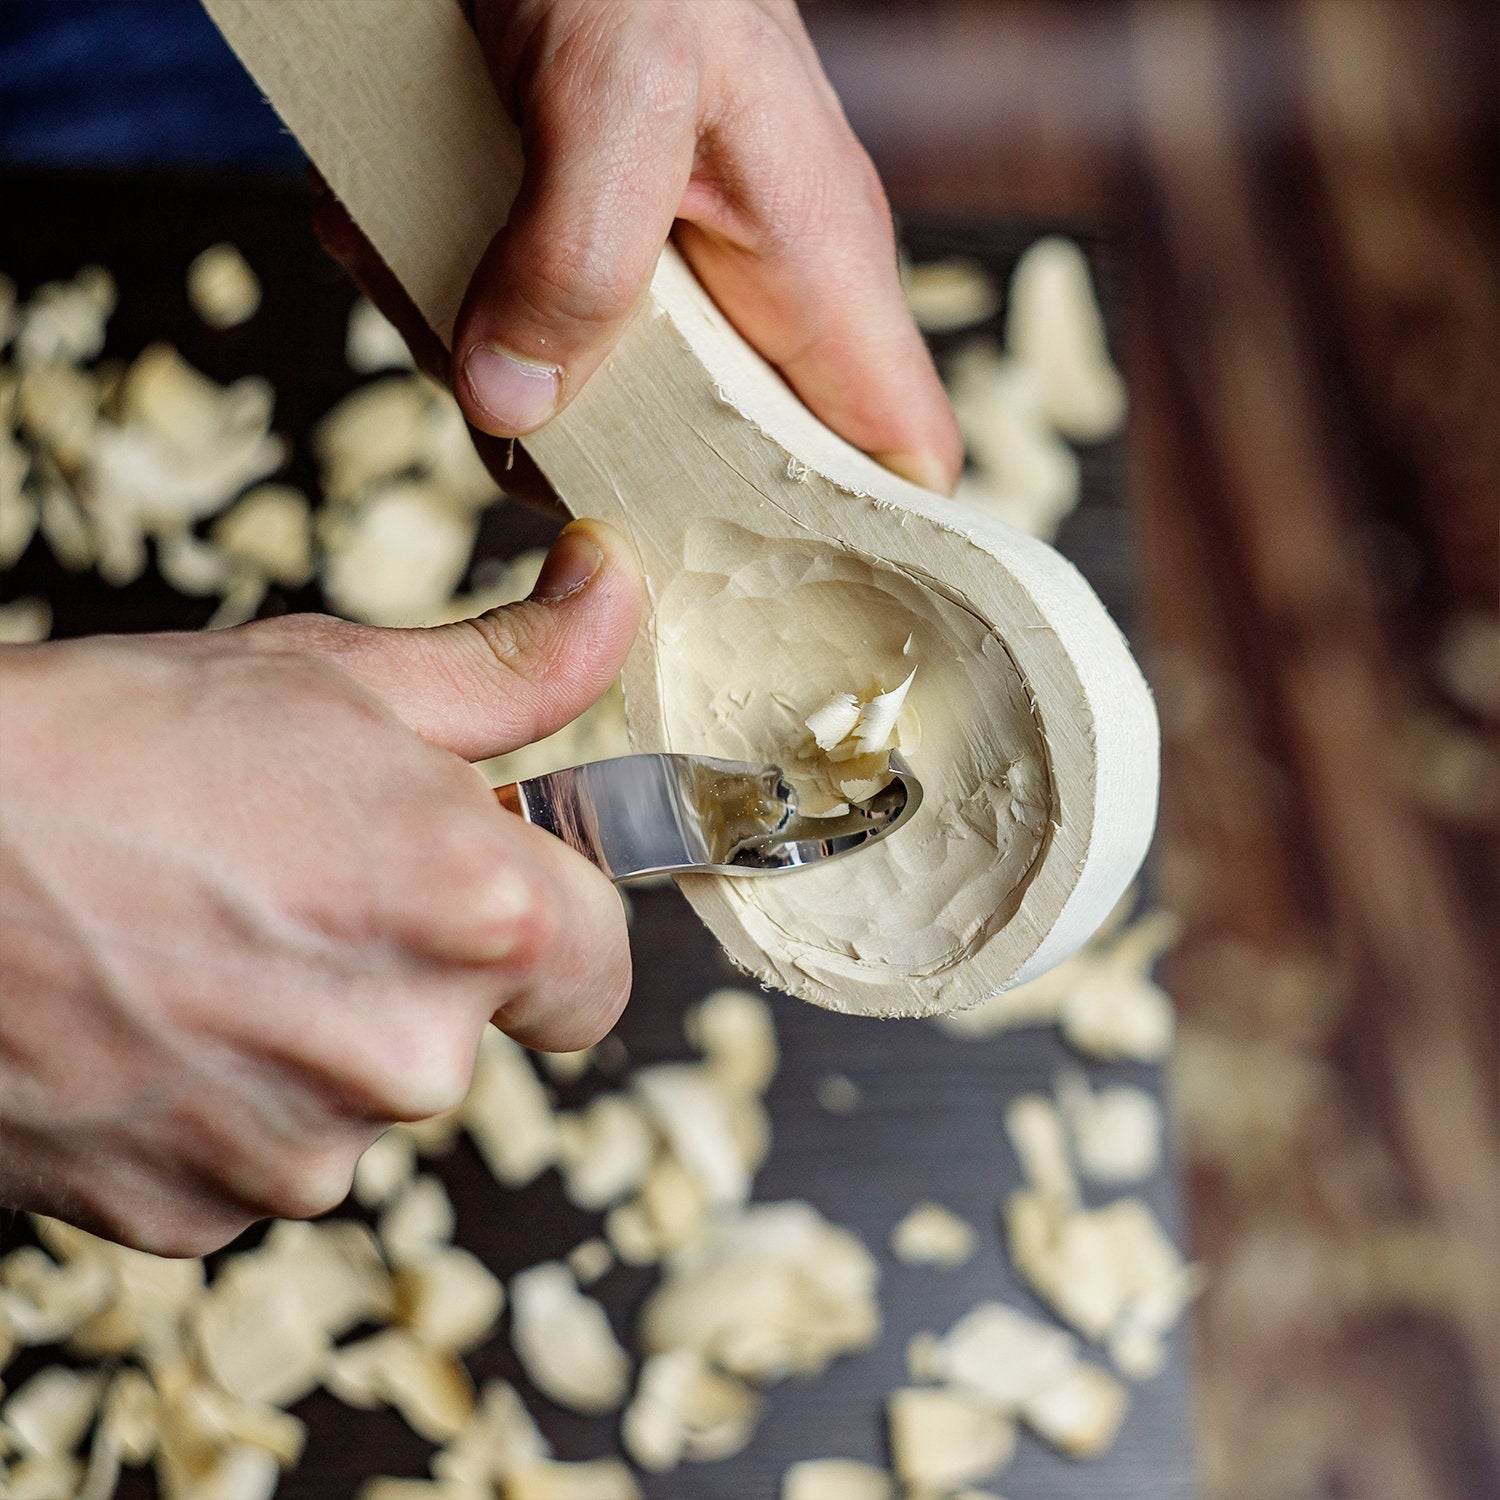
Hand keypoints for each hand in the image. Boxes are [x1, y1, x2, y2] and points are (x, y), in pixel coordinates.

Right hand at [0, 521, 639, 1255]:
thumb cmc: (116, 742)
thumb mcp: (339, 675)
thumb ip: (514, 665)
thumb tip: (613, 594)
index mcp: (478, 916)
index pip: (600, 968)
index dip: (551, 924)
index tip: (490, 888)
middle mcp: (412, 1057)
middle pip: (473, 1029)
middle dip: (416, 965)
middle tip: (298, 880)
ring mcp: (302, 1153)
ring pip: (362, 1094)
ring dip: (316, 1033)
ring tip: (204, 937)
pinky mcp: (198, 1219)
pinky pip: (262, 1156)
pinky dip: (227, 1099)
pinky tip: (151, 1014)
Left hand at [318, 0, 961, 495]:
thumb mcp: (605, 84)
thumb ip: (577, 253)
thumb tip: (513, 409)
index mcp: (819, 276)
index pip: (897, 462)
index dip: (862, 552)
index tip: (769, 618)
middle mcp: (761, 297)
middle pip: (720, 468)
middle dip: (605, 462)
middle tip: (505, 406)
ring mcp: (680, 281)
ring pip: (609, 408)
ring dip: (502, 370)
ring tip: (433, 265)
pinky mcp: (599, 256)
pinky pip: (542, 335)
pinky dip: (462, 301)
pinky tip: (413, 230)